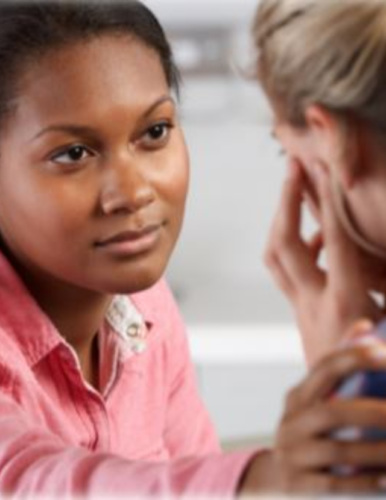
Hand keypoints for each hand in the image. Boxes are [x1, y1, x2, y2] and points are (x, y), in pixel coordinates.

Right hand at [239, 339, 385, 494]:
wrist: (275, 476)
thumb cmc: (307, 430)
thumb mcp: (314, 399)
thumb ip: (338, 369)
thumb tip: (364, 327)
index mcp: (298, 397)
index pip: (324, 369)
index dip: (353, 358)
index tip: (384, 352)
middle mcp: (292, 423)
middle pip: (330, 413)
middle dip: (372, 412)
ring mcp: (293, 455)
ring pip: (336, 451)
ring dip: (376, 450)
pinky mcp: (299, 485)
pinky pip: (335, 485)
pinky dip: (365, 481)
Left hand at [264, 158, 383, 365]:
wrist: (339, 420)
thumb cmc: (376, 379)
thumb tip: (382, 258)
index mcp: (347, 303)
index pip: (336, 241)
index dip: (330, 201)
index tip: (325, 167)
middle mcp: (315, 303)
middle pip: (284, 244)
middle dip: (286, 201)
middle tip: (291, 166)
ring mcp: (301, 310)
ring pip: (275, 258)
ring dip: (282, 221)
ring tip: (293, 193)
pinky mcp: (300, 315)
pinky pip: (286, 272)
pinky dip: (297, 247)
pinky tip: (318, 239)